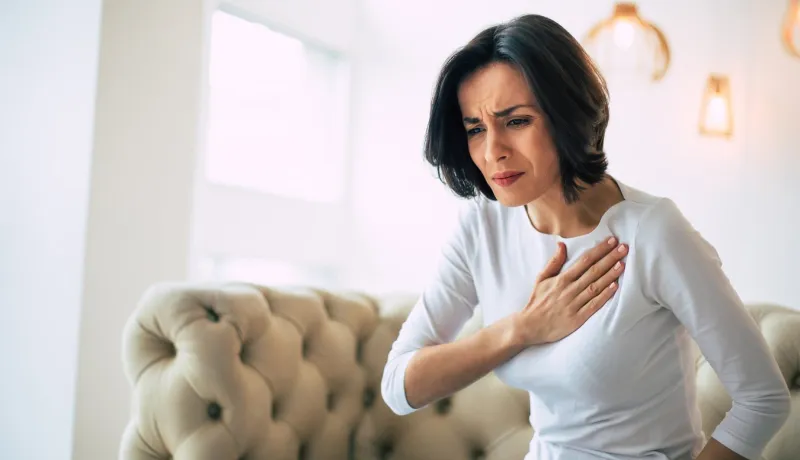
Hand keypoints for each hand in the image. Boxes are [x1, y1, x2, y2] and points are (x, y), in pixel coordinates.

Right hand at [512, 237, 627, 346]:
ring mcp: (574, 304)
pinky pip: (593, 305)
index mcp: (561, 279)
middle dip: (609, 258)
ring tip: (622, 264)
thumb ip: (554, 262)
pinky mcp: (577, 319)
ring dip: (610, 275)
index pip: (584, 261)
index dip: (599, 250)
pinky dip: (604, 296)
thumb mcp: (541, 278)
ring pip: (595, 286)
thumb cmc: (537, 301)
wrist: (530, 326)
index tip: (611, 241)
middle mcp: (569, 290)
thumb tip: (562, 244)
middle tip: (624, 248)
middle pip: (593, 271)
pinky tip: (615, 287)